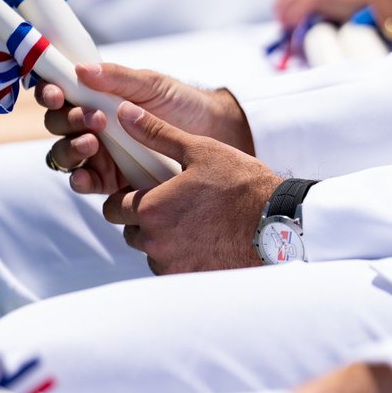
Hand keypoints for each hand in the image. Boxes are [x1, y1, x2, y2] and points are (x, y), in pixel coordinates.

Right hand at [38, 63, 253, 195]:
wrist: (213, 134)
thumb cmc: (180, 103)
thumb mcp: (150, 84)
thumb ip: (116, 78)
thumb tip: (80, 69)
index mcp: (94, 98)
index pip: (59, 94)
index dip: (49, 93)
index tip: (58, 93)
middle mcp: (91, 126)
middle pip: (58, 125)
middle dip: (67, 121)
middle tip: (92, 119)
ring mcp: (99, 155)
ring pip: (65, 155)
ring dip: (71, 149)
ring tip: (91, 144)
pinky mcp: (111, 182)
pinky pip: (86, 183)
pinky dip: (80, 180)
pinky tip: (87, 177)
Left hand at [102, 100, 278, 273]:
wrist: (278, 224)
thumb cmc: (241, 185)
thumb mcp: (199, 151)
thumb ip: (156, 134)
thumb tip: (125, 112)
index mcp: (152, 209)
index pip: (113, 209)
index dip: (125, 198)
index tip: (142, 191)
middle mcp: (156, 242)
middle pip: (130, 232)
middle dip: (144, 219)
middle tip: (173, 205)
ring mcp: (172, 265)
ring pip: (151, 251)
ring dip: (163, 239)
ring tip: (193, 222)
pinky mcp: (190, 279)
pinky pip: (171, 268)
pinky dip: (181, 256)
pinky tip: (204, 239)